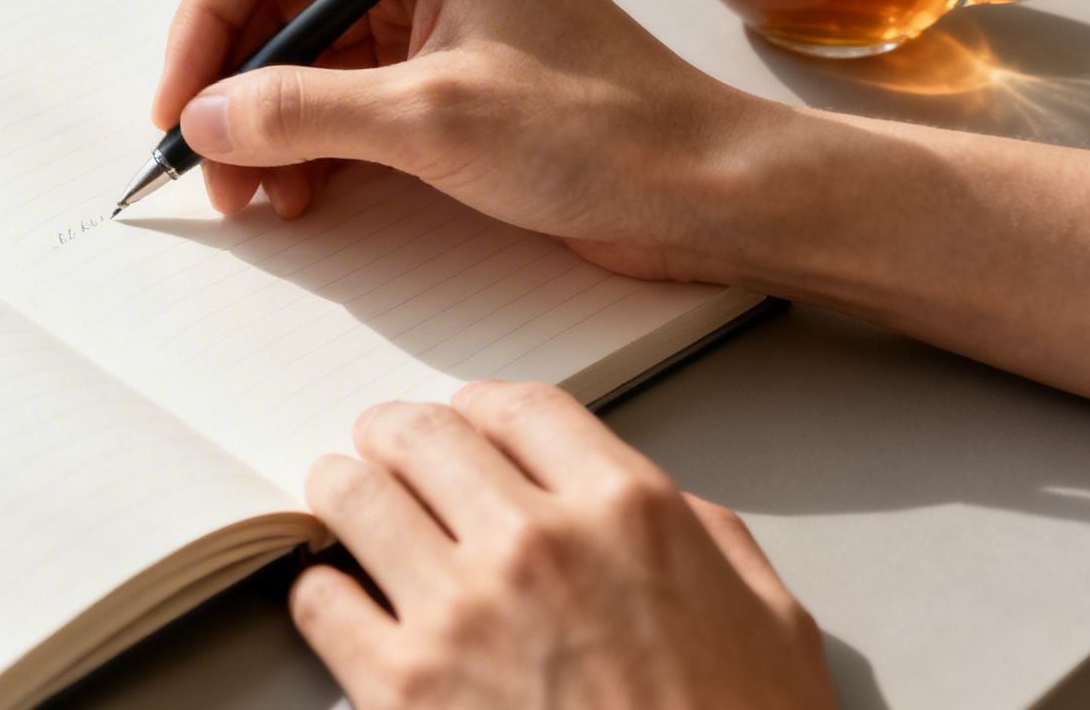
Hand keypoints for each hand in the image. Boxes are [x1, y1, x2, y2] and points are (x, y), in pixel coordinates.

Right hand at [152, 0, 767, 280]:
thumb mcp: (432, 120)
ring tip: (256, 197)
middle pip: (276, 3)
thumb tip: (205, 116)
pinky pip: (345, 101)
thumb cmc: (607, 130)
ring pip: (305, 59)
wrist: (708, 192)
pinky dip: (310, 147)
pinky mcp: (446, 84)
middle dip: (232, 86)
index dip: (205, 22)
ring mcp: (433, 23)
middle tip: (209, 167)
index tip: (180, 102)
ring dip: (265, 126)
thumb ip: (302, 111)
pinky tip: (300, 194)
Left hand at [292, 382, 834, 709]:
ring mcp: (461, 613)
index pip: (519, 408)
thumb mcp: (769, 623)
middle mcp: (537, 542)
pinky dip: (321, 591)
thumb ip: (707, 542)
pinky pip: (320, 601)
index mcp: (629, 512)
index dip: (479, 409)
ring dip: (344, 492)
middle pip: (422, 435)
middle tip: (383, 450)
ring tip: (342, 502)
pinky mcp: (402, 689)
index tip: (464, 422)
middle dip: (396, 437)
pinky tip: (338, 599)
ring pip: (354, 497)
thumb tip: (663, 511)